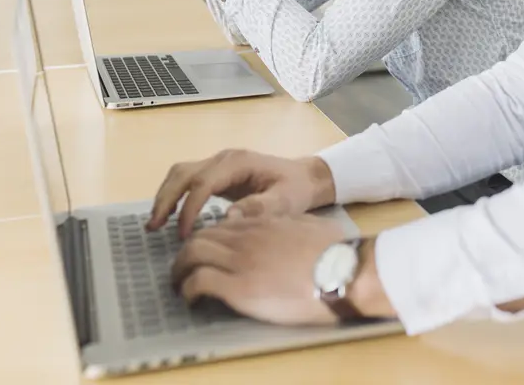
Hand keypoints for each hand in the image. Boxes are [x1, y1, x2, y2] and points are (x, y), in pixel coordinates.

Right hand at [148, 149, 336, 238]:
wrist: (305, 177)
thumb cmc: (296, 189)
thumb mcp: (286, 201)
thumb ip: (260, 207)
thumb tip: (228, 217)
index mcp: (238, 163)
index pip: (203, 182)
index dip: (190, 208)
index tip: (184, 235)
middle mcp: (224, 159)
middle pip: (184, 173)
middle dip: (166, 199)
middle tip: (154, 227)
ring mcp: (219, 164)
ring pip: (181, 173)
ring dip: (165, 196)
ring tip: (154, 224)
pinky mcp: (217, 173)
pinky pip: (188, 180)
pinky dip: (174, 195)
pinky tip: (169, 217)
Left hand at [171, 213, 346, 325]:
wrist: (343, 270)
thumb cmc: (336, 253)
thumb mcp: (310, 227)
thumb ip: (290, 227)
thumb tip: (288, 233)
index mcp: (264, 223)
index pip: (221, 226)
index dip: (209, 240)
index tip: (208, 254)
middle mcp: (246, 238)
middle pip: (200, 237)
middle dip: (187, 254)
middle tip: (185, 269)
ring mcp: (240, 261)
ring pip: (191, 255)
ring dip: (180, 270)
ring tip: (179, 285)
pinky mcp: (238, 287)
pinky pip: (198, 282)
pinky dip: (188, 290)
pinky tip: (191, 299)